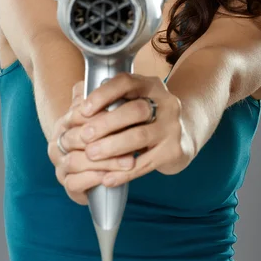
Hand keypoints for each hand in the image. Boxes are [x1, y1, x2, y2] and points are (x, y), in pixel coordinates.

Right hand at [47, 83, 136, 205]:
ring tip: (129, 161)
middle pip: (76, 139)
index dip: (100, 116)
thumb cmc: (102, 132)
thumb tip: (106, 80)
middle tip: (133, 142)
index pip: (77, 115)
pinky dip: (93, 180)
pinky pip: (74, 183)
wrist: (93, 160)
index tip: (123, 116)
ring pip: (76, 162)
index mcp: (65, 121)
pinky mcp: (68, 184)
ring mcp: (61, 164)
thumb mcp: (102, 112)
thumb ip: (100, 97)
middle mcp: (58, 142)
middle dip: (106, 140)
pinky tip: (110, 178)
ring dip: (104, 163)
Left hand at [73, 72, 194, 188]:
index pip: (126, 82)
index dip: (103, 94)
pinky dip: (124, 172)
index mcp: (151, 85)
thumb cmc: (148, 118)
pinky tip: (107, 178)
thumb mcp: (136, 100)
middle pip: (135, 110)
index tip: (83, 109)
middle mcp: (167, 103)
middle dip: (106, 123)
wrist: (184, 136)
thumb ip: (113, 100)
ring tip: (90, 155)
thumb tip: (76, 103)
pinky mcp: (175, 151)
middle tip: (83, 136)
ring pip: (140, 136)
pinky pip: (146, 163)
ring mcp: (173, 127)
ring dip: (111, 147)